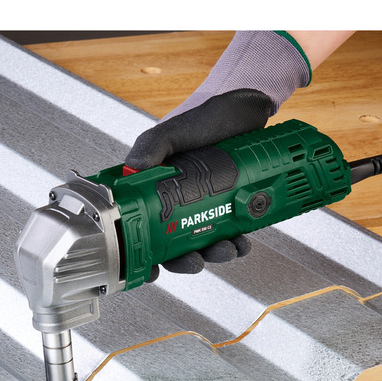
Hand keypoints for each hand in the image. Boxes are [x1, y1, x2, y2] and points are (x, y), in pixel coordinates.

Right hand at [128, 31, 312, 279]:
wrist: (248, 109)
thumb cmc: (206, 117)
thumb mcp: (175, 130)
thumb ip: (153, 146)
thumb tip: (133, 168)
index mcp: (154, 190)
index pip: (140, 227)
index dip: (141, 254)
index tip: (147, 271)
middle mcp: (176, 203)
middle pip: (173, 245)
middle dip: (184, 261)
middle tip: (195, 262)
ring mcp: (205, 206)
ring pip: (204, 244)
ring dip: (215, 254)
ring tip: (229, 249)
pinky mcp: (229, 207)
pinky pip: (231, 234)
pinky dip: (237, 243)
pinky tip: (244, 243)